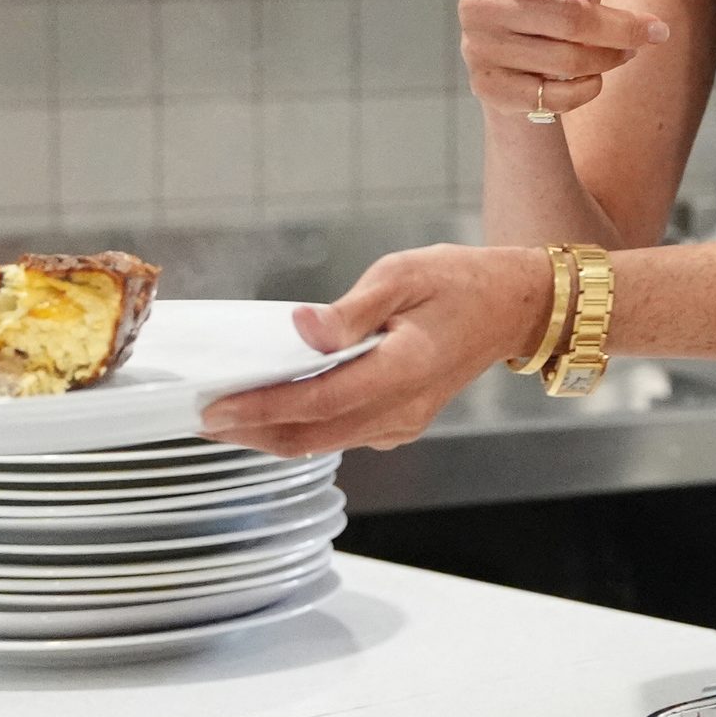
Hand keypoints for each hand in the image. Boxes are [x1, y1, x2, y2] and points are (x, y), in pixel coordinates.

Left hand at [198, 245, 552, 456]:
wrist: (511, 308)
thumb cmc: (460, 283)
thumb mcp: (404, 274)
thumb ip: (350, 309)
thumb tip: (302, 328)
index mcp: (404, 370)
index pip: (318, 402)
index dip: (262, 408)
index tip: (217, 407)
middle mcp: (402, 409)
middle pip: (313, 436)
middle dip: (253, 432)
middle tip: (204, 419)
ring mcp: (402, 423)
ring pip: (324, 442)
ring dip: (272, 434)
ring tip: (226, 418)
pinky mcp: (399, 423)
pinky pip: (341, 435)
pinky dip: (301, 429)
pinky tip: (272, 411)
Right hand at [459, 0, 669, 120]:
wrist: (504, 54)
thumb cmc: (543, 0)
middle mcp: (480, 4)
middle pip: (569, 18)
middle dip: (622, 26)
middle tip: (658, 30)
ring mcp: (481, 49)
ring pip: (567, 60)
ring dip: (611, 57)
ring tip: (632, 50)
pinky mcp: (490, 88)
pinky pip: (555, 96)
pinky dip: (587, 87)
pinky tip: (597, 77)